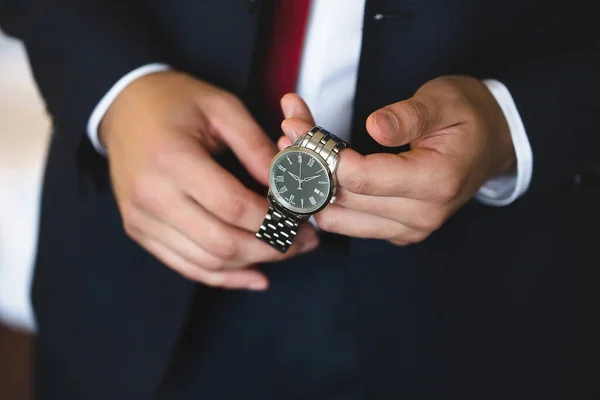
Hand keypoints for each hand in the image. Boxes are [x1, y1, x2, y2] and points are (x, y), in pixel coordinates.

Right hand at [101, 71, 318, 289]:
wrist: (124, 108)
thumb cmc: (176, 101)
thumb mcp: (223, 107)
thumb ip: (257, 147)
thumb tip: (288, 188)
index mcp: (172, 159)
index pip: (234, 207)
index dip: (275, 219)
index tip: (304, 218)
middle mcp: (151, 196)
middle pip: (222, 243)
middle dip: (272, 247)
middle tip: (305, 240)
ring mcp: (141, 219)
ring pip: (207, 262)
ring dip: (253, 263)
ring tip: (288, 252)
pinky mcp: (139, 231)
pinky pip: (186, 266)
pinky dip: (224, 277)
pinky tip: (256, 276)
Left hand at [277, 76, 514, 244]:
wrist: (490, 143)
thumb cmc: (466, 117)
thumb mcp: (442, 102)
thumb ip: (408, 116)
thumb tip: (375, 126)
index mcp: (436, 183)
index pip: (362, 178)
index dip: (323, 154)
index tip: (298, 126)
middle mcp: (421, 216)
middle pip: (343, 200)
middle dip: (307, 165)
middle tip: (287, 130)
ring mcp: (407, 230)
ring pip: (336, 219)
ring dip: (308, 186)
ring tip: (293, 148)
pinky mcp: (395, 231)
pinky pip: (346, 222)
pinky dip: (322, 198)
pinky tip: (311, 169)